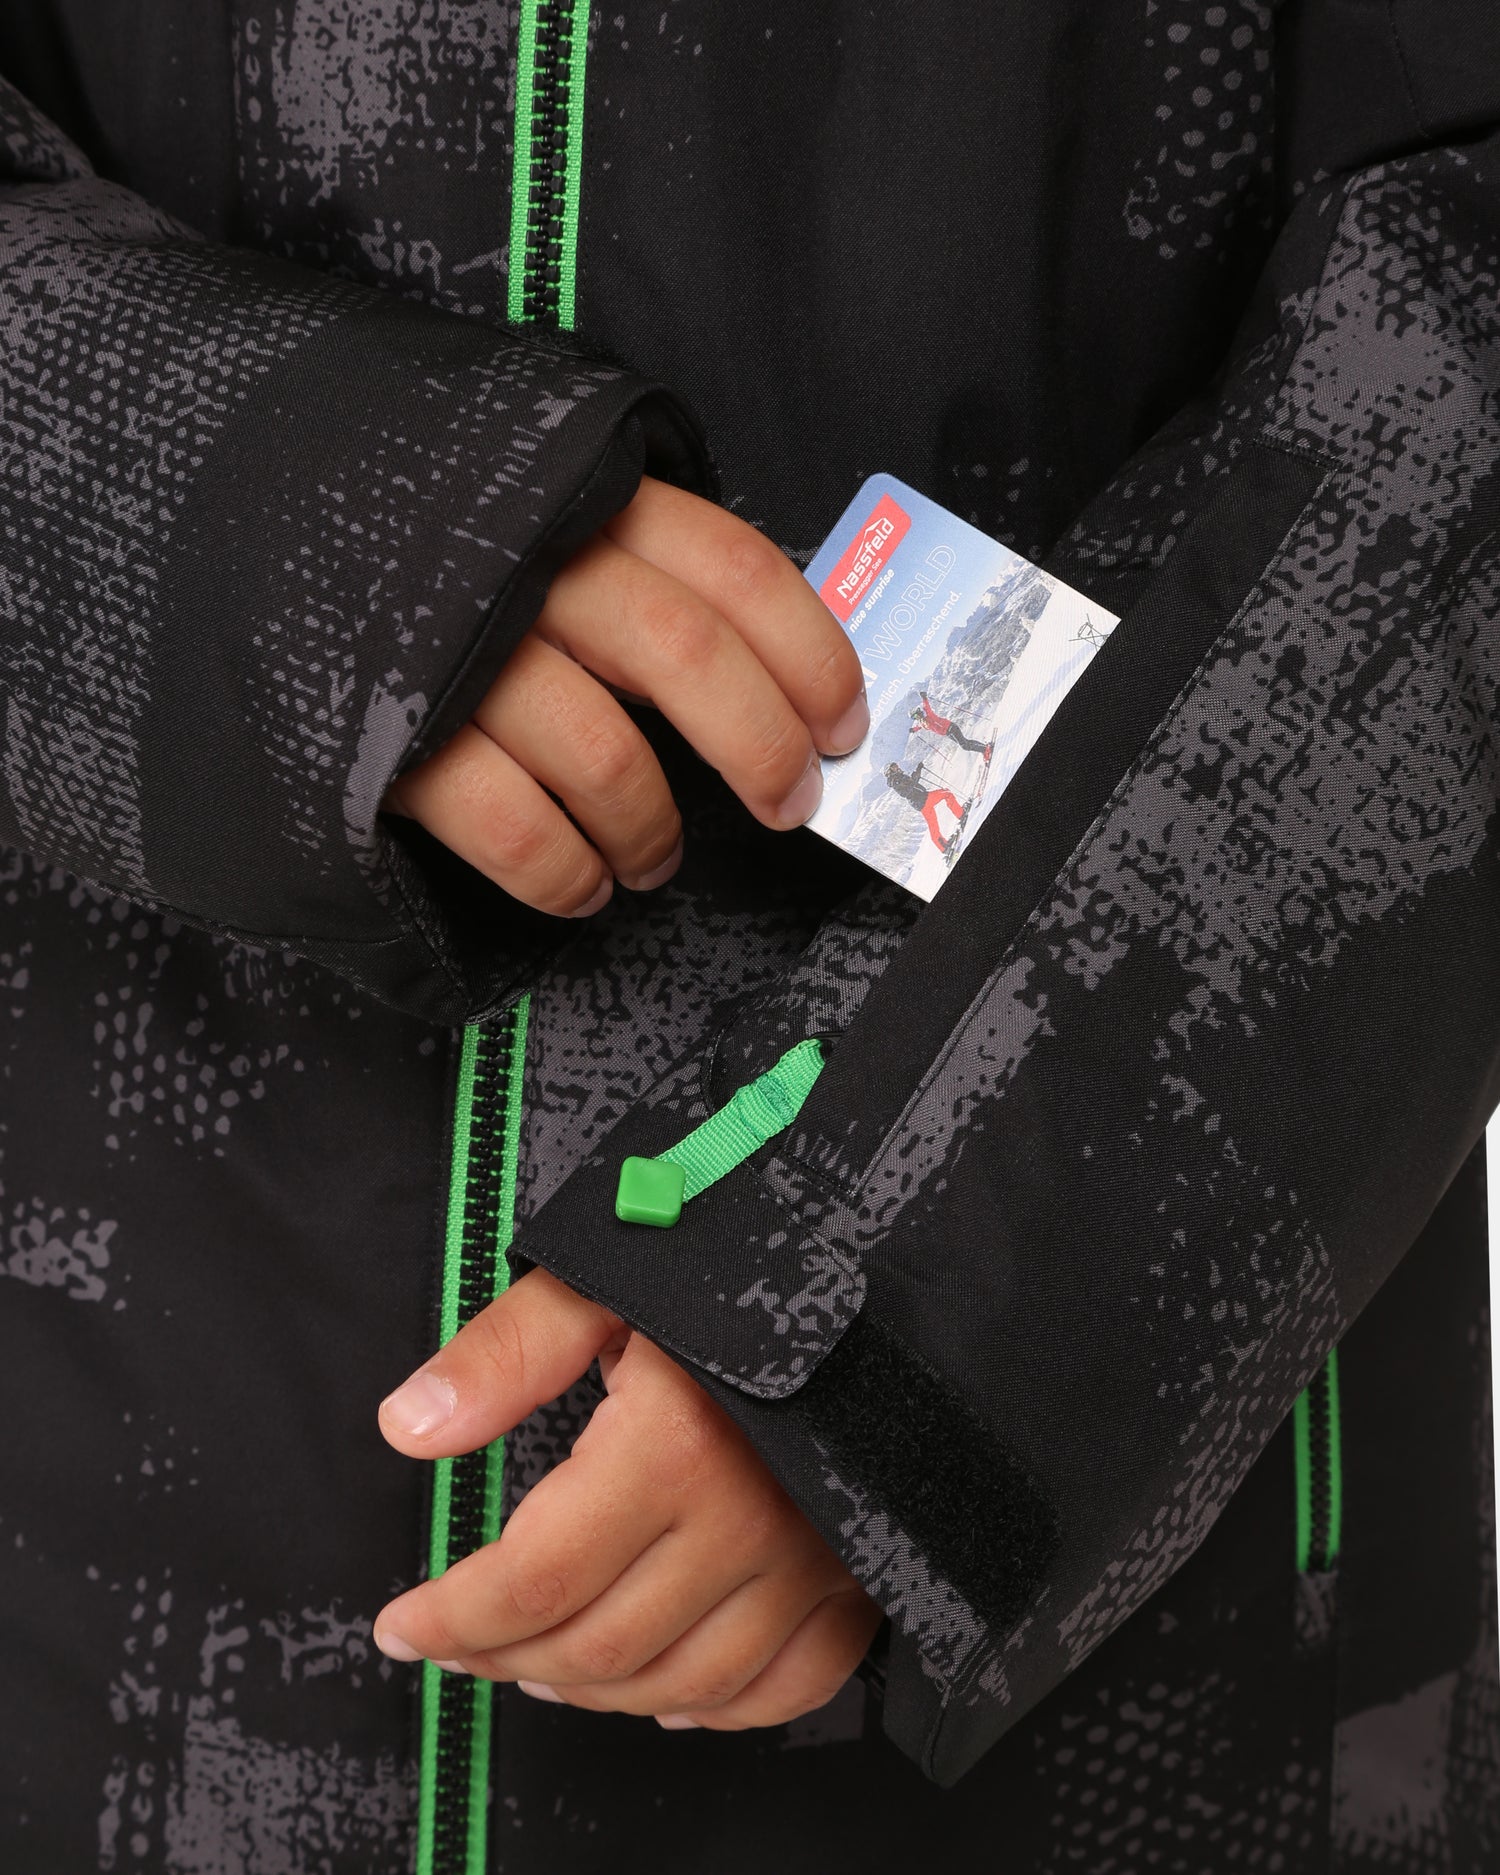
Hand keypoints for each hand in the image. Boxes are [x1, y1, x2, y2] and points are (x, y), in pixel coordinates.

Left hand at [372, 1269, 881, 1730]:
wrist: (879, 1264)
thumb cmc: (735, 1258)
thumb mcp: (605, 1278)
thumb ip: (505, 1353)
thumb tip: (410, 1427)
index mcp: (674, 1446)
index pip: (535, 1578)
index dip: (453, 1617)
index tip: (402, 1624)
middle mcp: (749, 1521)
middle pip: (600, 1646)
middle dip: (504, 1656)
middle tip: (458, 1639)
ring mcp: (815, 1560)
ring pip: (682, 1683)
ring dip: (594, 1690)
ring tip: (537, 1661)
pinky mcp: (861, 1574)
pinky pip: (786, 1686)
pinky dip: (715, 1709)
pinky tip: (664, 1693)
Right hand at [383, 478, 868, 917]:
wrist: (227, 525)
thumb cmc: (416, 538)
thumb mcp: (533, 507)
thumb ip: (634, 558)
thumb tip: (763, 659)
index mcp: (583, 500)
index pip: (734, 569)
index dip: (810, 656)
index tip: (841, 725)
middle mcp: (529, 562)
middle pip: (685, 655)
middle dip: (757, 748)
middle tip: (785, 803)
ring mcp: (456, 646)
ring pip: (603, 755)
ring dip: (650, 829)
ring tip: (651, 862)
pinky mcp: (390, 732)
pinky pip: (512, 826)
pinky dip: (565, 873)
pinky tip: (581, 885)